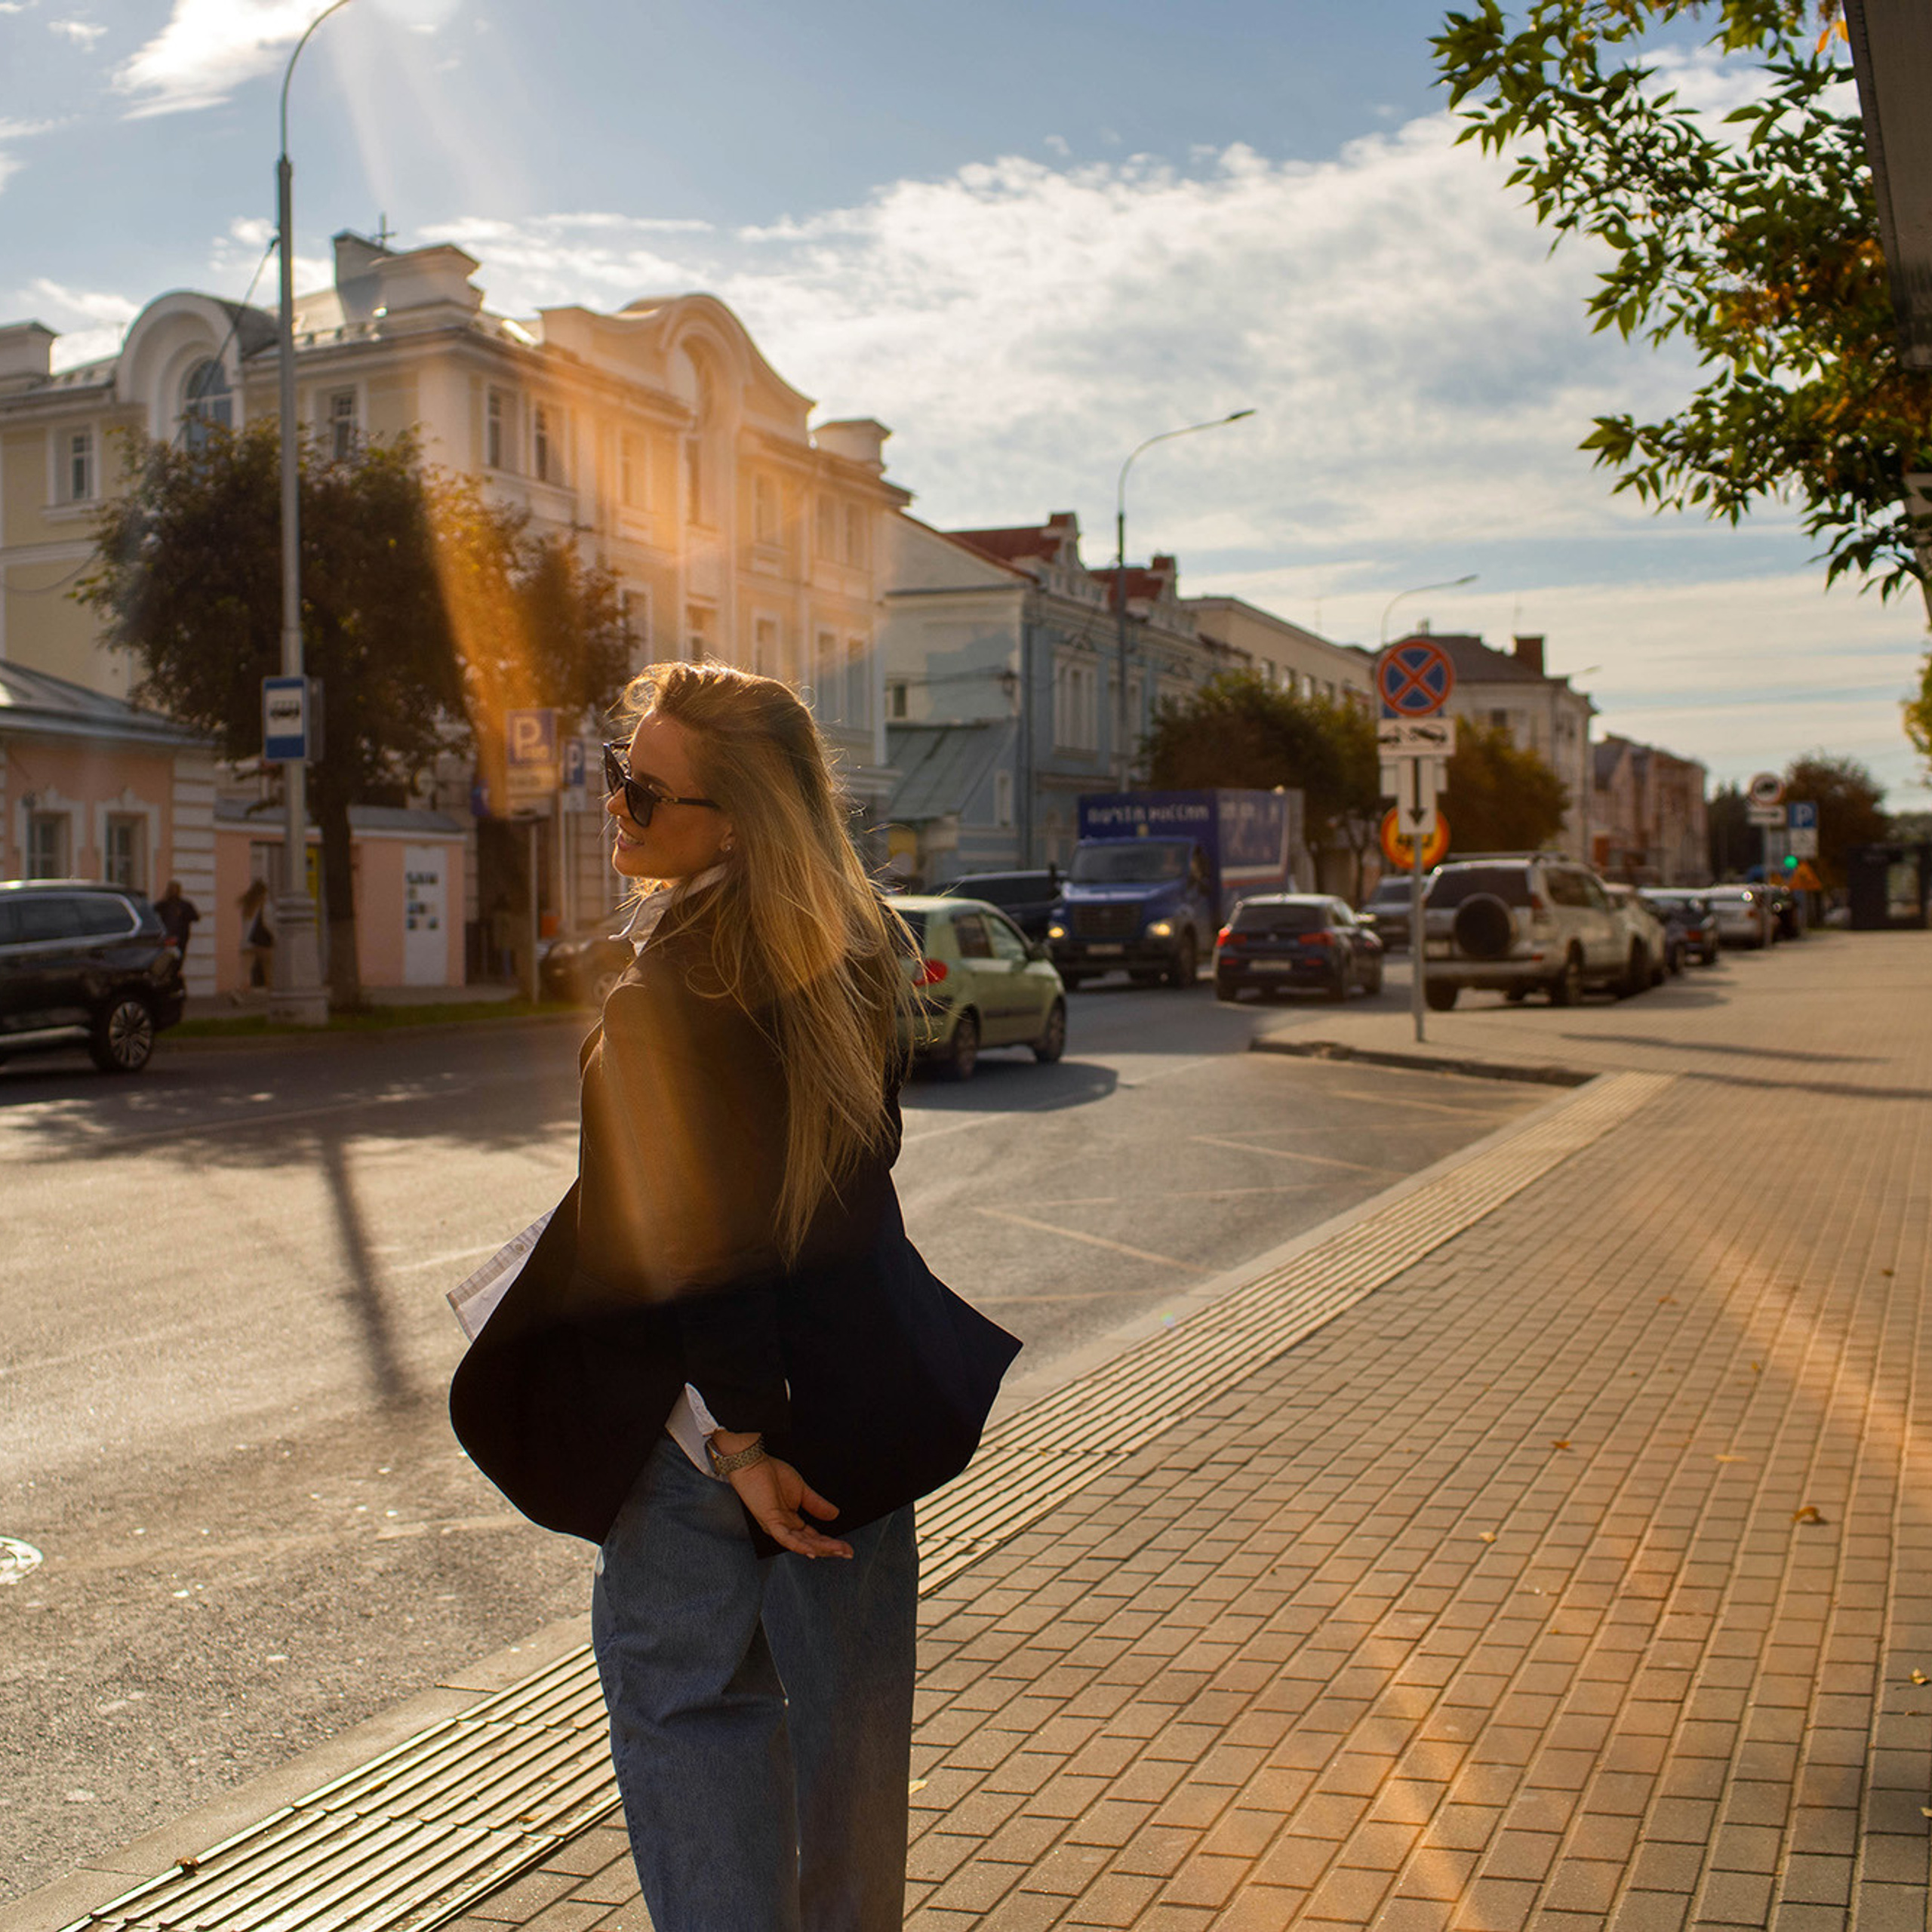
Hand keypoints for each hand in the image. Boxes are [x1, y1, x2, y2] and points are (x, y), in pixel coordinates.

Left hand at [716, 1438, 851, 1558]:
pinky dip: (799, 1545)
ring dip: (820, 1548)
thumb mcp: (801, 1490)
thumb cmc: (772, 1474)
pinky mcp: (770, 1520)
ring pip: (800, 1543)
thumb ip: (817, 1504)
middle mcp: (784, 1527)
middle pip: (809, 1543)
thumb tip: (835, 1514)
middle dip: (830, 1549)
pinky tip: (812, 1551)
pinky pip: (785, 1537)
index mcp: (791, 1521)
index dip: (830, 1543)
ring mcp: (776, 1526)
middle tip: (847, 1552)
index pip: (813, 1537)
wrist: (753, 1462)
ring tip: (837, 1551)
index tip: (847, 1547)